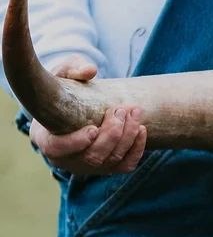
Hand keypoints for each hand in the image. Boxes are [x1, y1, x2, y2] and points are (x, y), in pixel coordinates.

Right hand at [28, 56, 146, 174]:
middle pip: (92, 156)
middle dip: (112, 133)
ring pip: (111, 160)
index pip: (57, 149)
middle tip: (120, 109)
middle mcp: (67, 159)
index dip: (76, 142)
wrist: (78, 107)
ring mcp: (89, 166)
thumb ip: (71, 69)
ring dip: (127, 136)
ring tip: (134, 112)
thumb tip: (90, 70)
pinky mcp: (108, 167)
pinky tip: (141, 128)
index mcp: (46, 139)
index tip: (93, 128)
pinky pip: (126, 166)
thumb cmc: (64, 91)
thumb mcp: (61, 75)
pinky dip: (137, 149)